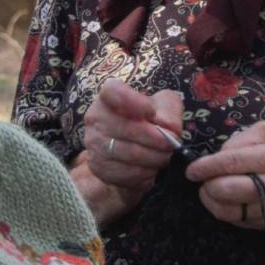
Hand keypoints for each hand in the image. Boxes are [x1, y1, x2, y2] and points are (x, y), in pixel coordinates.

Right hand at [82, 78, 181, 197]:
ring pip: (128, 153)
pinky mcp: (97, 166)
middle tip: (171, 144)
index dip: (132, 101)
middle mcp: (96, 117)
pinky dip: (144, 173)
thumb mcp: (163, 107)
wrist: (128, 152)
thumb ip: (169, 111)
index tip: (151, 112)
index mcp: (109, 96)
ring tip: (164, 156)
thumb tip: (169, 127)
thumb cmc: (147, 122)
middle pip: (126, 127)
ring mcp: (93, 143)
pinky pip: (124, 172)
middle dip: (156, 138)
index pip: (112, 91)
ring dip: (153, 157)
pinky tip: (151, 168)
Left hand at [184, 121, 264, 229]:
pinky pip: (236, 220)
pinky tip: (224, 199)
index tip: (192, 169)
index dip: (206, 166)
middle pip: (226, 189)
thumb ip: (242, 138)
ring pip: (227, 210)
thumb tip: (219, 155)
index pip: (231, 162)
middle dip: (206, 184)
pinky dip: (223, 210)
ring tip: (209, 188)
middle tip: (201, 178)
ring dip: (210, 200)